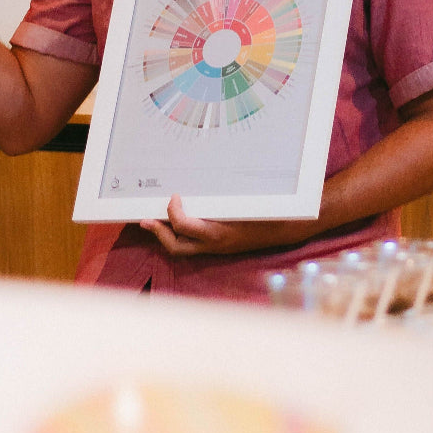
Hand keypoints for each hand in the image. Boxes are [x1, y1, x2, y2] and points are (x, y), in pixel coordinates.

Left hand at [139, 194, 312, 256]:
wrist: (286, 229)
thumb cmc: (266, 211)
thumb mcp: (245, 201)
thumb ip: (221, 197)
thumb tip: (194, 184)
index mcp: (219, 232)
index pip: (184, 226)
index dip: (172, 212)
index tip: (173, 196)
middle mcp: (215, 244)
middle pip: (176, 247)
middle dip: (158, 234)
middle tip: (146, 220)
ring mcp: (217, 248)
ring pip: (183, 248)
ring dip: (167, 235)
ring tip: (154, 221)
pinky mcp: (221, 246)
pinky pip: (194, 244)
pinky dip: (182, 234)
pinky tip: (178, 221)